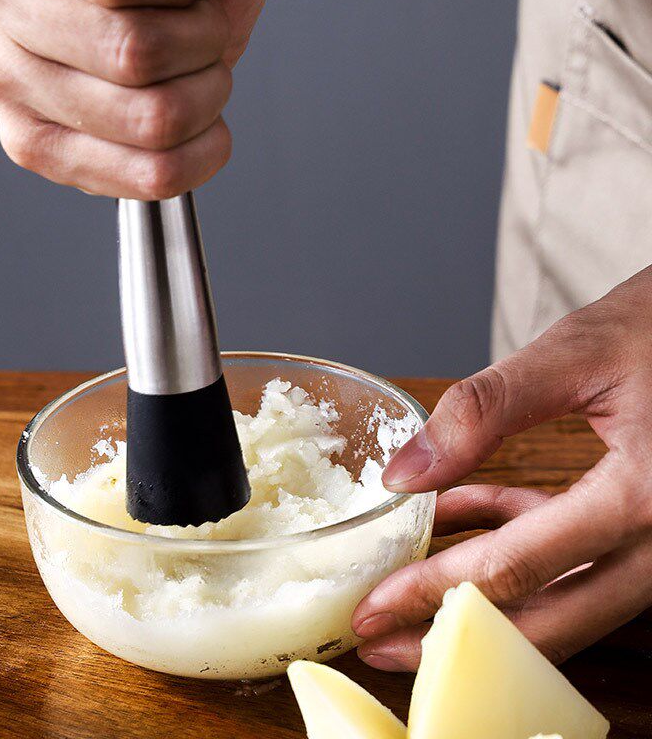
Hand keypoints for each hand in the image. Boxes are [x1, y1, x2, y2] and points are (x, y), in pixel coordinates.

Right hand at [0, 0, 276, 197]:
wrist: (137, 3)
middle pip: (133, 55)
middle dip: (204, 48)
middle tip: (207, 35)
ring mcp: (4, 83)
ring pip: (149, 120)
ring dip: (206, 101)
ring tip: (199, 77)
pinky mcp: (32, 146)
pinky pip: (147, 176)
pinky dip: (198, 156)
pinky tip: (199, 129)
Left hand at [353, 266, 651, 669]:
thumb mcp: (572, 356)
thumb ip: (485, 411)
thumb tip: (404, 475)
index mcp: (646, 498)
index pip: (518, 566)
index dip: (435, 593)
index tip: (372, 612)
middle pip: (547, 617)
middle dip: (454, 634)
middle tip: (379, 641)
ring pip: (561, 596)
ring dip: (482, 591)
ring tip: (409, 583)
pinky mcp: (647, 524)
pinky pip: (574, 555)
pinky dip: (516, 539)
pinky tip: (461, 513)